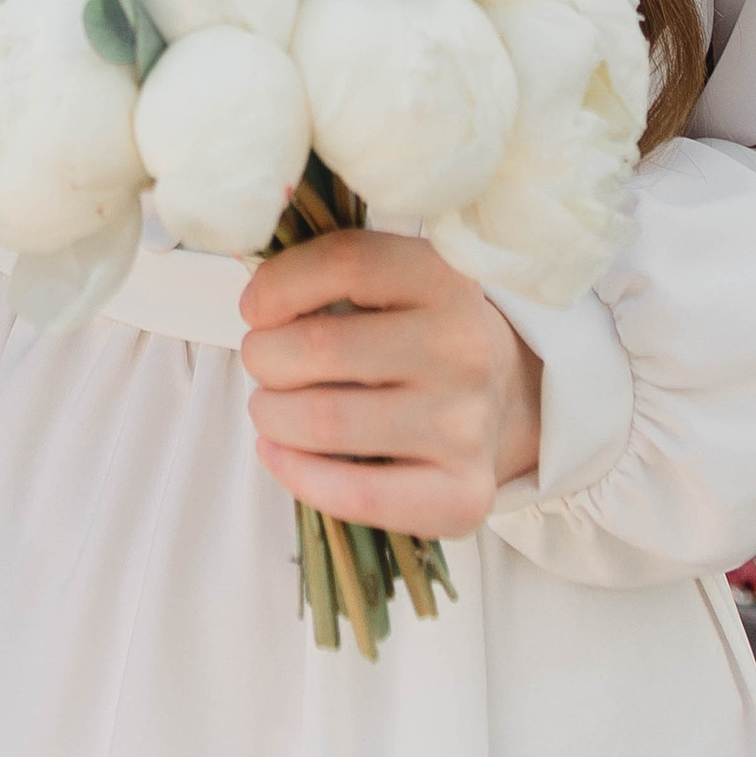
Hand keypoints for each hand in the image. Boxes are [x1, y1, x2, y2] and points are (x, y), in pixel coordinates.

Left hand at [239, 228, 542, 541]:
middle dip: (264, 356)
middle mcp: (463, 348)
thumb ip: (329, 271)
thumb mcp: (392, 279)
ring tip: (270, 406)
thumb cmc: (416, 332)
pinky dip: (296, 473)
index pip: (346, 262)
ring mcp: (466, 425)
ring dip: (271, 414)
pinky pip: (356, 493)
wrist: (500, 397)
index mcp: (444, 278)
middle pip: (322, 346)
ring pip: (326, 421)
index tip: (255, 306)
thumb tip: (257, 299)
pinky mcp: (463, 494)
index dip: (279, 283)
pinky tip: (277, 452)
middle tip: (263, 360)